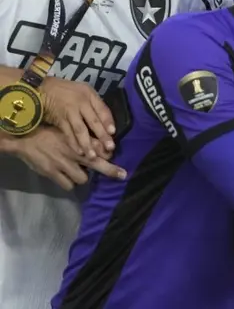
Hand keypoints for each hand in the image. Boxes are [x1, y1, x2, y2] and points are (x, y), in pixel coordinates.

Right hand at [9, 127, 125, 189]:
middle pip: (98, 164)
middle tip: (123, 175)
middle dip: (112, 170)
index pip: (101, 148)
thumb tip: (102, 146)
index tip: (113, 156)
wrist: (26, 140)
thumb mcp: (69, 133)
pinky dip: (69, 183)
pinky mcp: (53, 173)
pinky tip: (67, 177)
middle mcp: (74, 152)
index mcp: (79, 140)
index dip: (109, 153)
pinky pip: (68, 185)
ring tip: (77, 171)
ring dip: (82, 176)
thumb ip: (84, 139)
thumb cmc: (50, 134)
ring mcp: (64, 164)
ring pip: (83, 178)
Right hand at [42, 78, 115, 156]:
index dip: (108, 121)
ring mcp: (69, 112)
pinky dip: (73, 143)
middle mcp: (81, 103)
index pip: (102, 109)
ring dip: (87, 144)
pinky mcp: (59, 120)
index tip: (113, 132)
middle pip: (94, 121)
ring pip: (80, 130)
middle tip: (110, 148)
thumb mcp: (84, 90)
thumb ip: (94, 103)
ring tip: (93, 156)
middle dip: (102, 135)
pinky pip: (68, 133)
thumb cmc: (67, 90)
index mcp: (89, 95)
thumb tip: (106, 121)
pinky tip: (79, 152)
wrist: (43, 89)